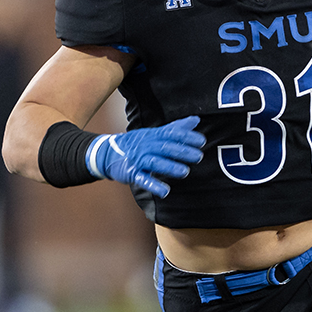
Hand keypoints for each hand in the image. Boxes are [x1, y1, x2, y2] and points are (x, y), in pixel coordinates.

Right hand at [88, 115, 204, 196]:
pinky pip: (143, 179)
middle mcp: (146, 145)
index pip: (171, 134)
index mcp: (154, 135)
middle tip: (198, 156)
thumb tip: (196, 119)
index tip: (201, 141)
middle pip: (165, 147)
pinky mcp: (132, 172)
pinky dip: (154, 185)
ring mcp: (139, 159)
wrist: (109, 152)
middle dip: (182, 152)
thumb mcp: (156, 133)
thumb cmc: (138, 142)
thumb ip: (176, 128)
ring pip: (155, 162)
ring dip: (170, 167)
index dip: (186, 137)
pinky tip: (165, 191)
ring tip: (185, 172)